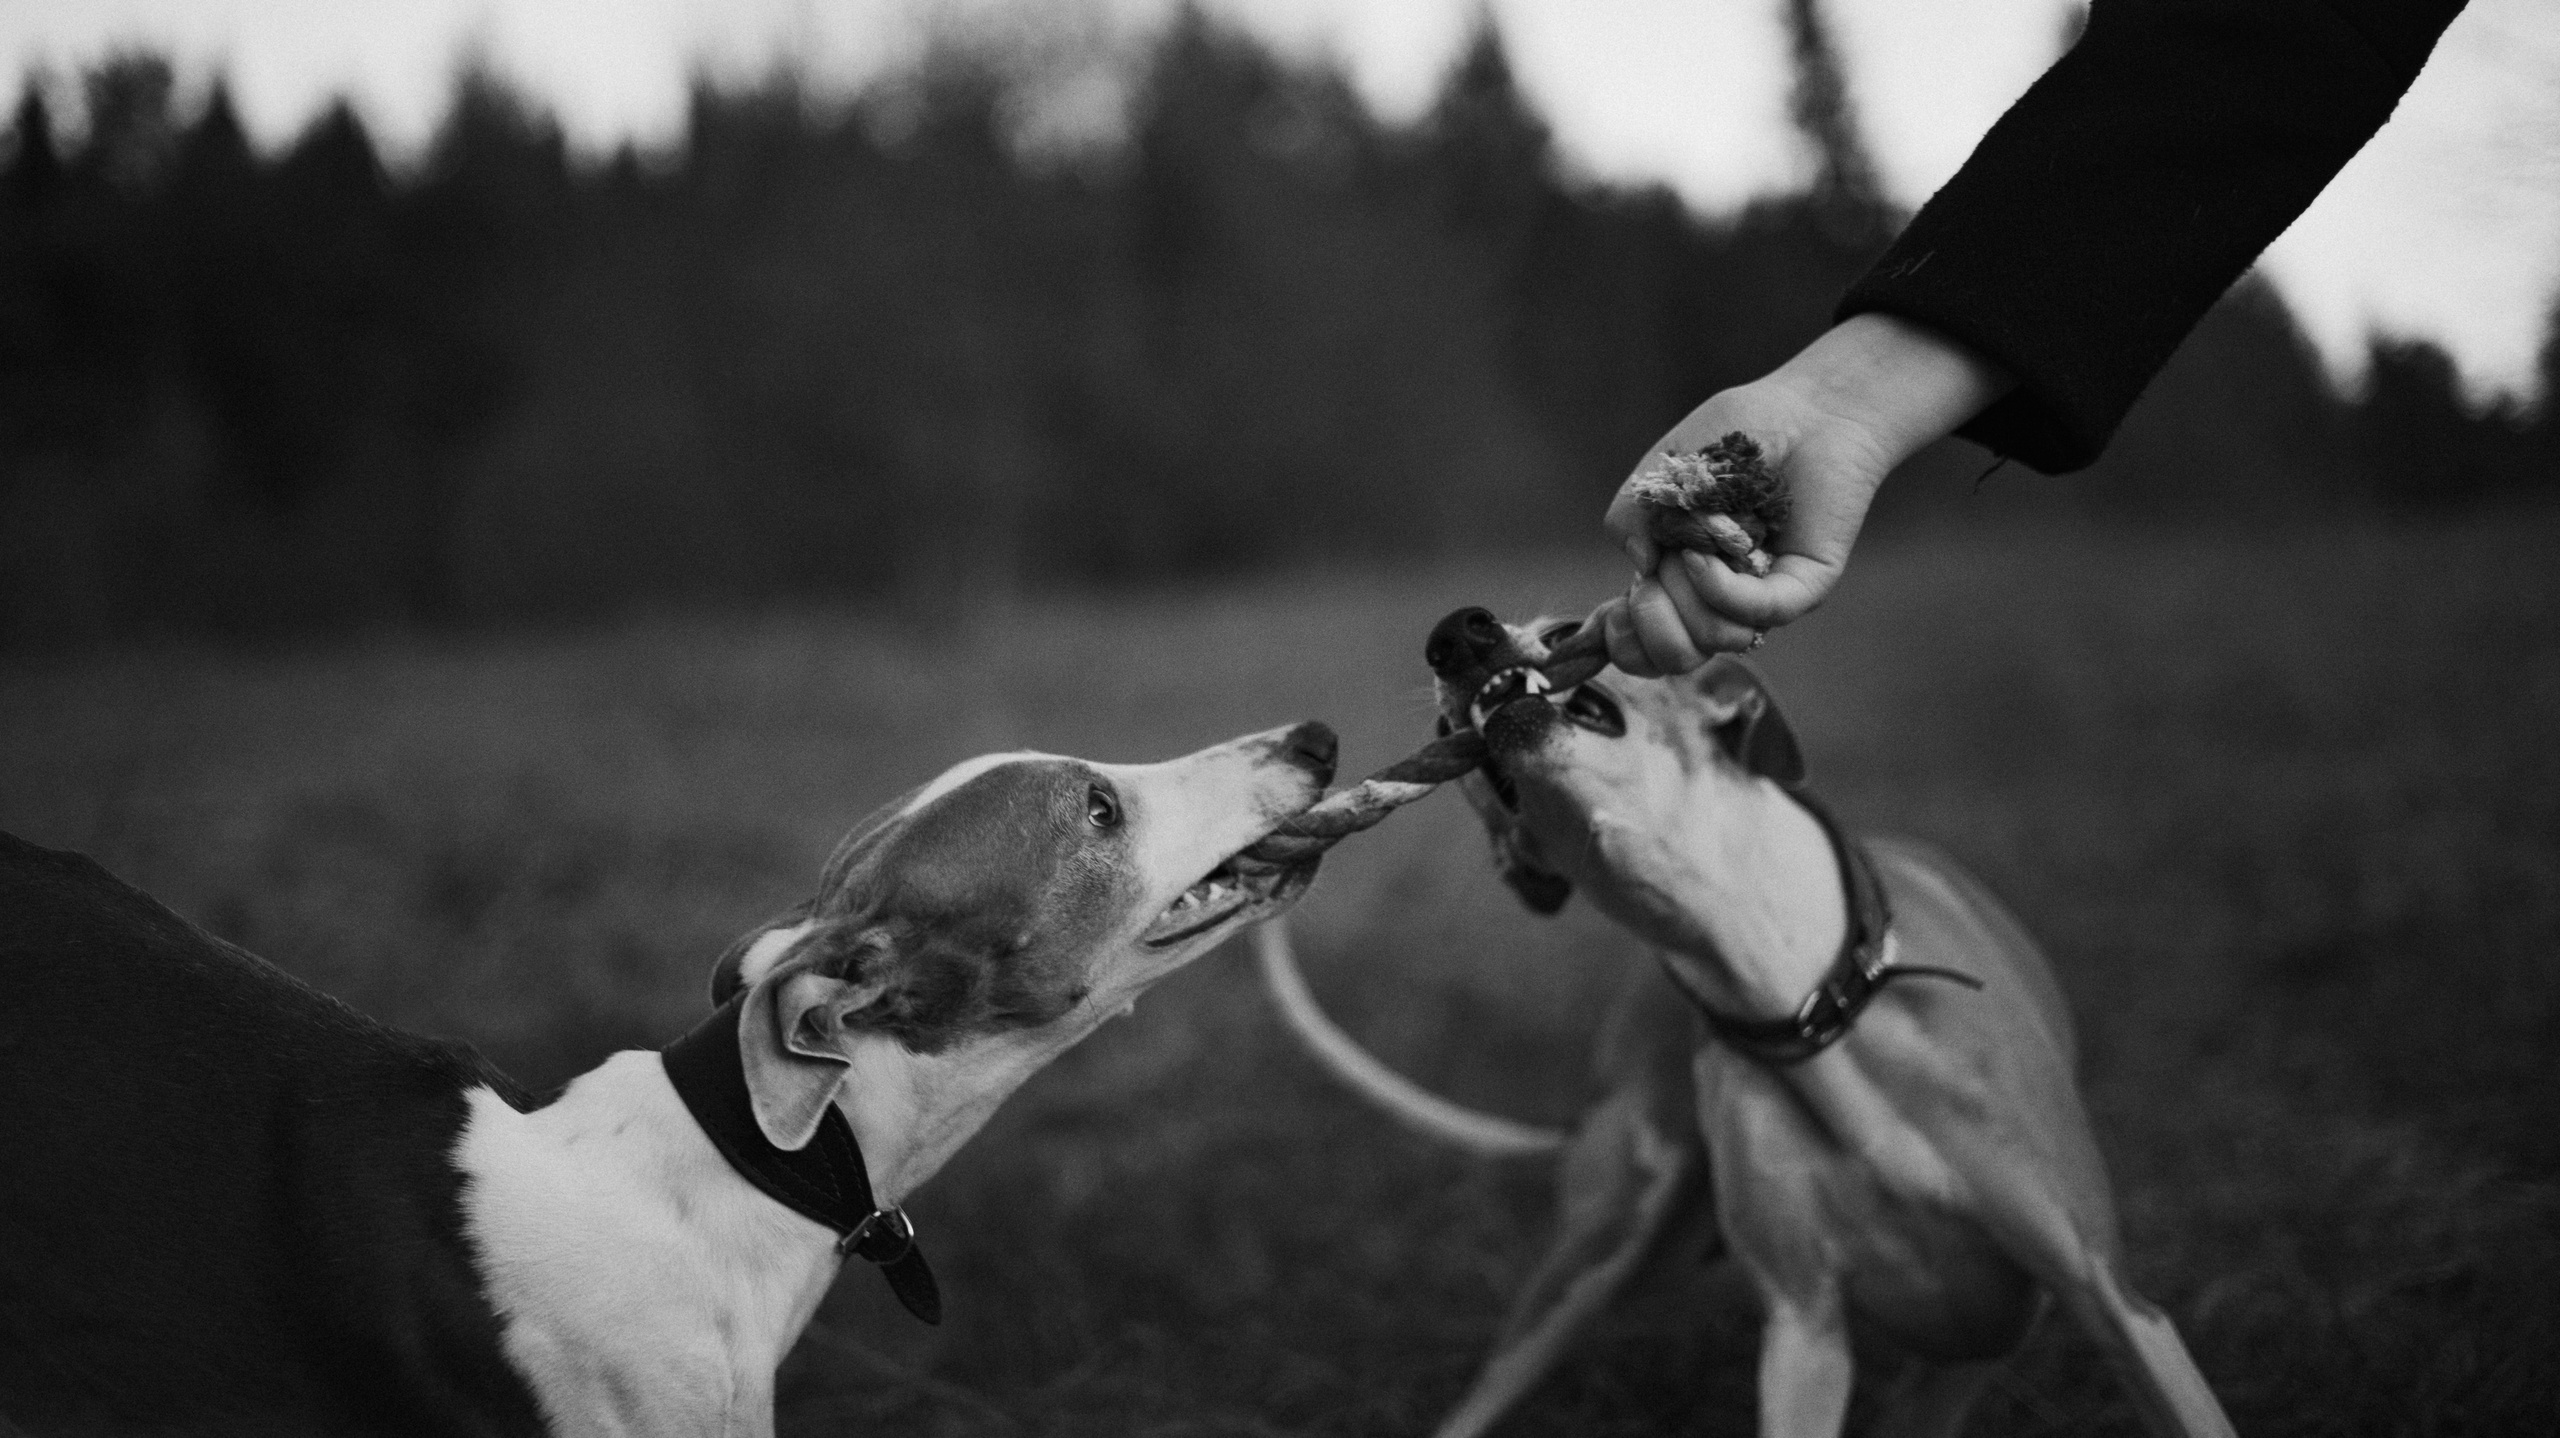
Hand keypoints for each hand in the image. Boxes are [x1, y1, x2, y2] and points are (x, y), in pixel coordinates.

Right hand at [1591, 313, 2012, 676]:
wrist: (1807, 408)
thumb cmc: (1736, 434)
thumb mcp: (1662, 470)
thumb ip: (1630, 516)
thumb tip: (1640, 569)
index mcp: (1683, 576)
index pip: (1647, 645)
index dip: (1624, 638)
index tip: (1617, 606)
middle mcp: (1723, 596)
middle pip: (1675, 654)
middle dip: (1651, 618)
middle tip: (1660, 569)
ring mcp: (1762, 595)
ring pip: (1711, 639)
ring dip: (1685, 597)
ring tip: (1693, 548)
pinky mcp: (1802, 585)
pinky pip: (1754, 611)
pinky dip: (1717, 587)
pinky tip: (1707, 551)